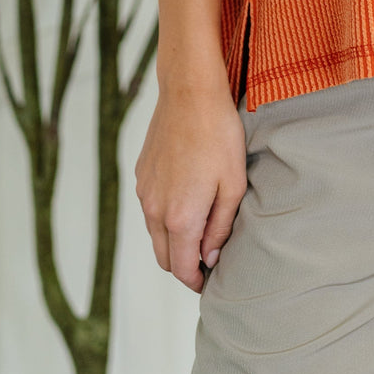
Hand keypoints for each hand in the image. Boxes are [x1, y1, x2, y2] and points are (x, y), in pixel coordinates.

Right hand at [135, 69, 247, 292]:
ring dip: (173, 240)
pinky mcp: (141, 173)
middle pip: (163, 256)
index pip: (181, 268)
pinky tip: (186, 197)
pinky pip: (150, 207)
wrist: (190, 93)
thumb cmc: (218, 135)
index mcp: (180, 217)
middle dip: (183, 264)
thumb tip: (210, 256)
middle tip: (207, 258)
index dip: (196, 280)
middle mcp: (155, 210)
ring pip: (154, 233)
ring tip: (199, 228)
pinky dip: (164, 215)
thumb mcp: (232, 184)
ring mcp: (144, 191)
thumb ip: (220, 226)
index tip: (209, 280)